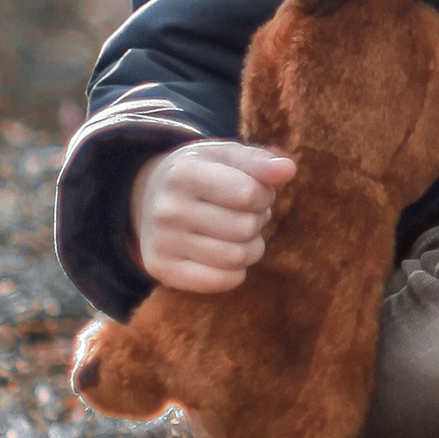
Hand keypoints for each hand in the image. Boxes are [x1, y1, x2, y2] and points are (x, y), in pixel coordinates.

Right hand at [129, 140, 295, 292]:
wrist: (149, 195)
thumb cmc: (201, 172)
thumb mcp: (225, 156)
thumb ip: (259, 161)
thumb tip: (288, 170)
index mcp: (184, 173)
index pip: (247, 193)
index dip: (264, 195)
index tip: (257, 192)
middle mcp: (168, 209)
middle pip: (244, 228)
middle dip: (257, 220)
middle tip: (248, 214)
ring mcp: (161, 241)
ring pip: (235, 257)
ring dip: (251, 247)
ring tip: (242, 234)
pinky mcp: (160, 269)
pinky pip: (217, 281)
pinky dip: (236, 272)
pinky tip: (230, 256)